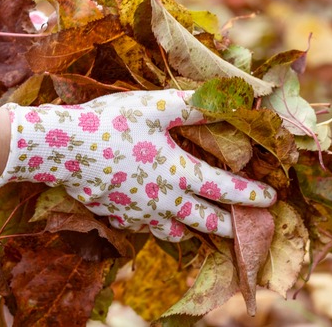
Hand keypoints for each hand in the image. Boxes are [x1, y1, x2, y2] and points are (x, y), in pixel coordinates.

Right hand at [0, 89, 275, 240]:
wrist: (59, 148)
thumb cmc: (110, 123)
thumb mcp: (155, 106)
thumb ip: (195, 106)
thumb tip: (231, 99)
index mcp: (177, 174)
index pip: (224, 190)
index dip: (251, 194)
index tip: (271, 198)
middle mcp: (163, 201)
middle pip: (207, 222)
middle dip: (232, 226)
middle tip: (250, 227)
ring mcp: (139, 214)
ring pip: (177, 232)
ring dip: (198, 231)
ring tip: (209, 228)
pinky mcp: (119, 217)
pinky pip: (149, 230)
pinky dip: (164, 229)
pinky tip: (164, 222)